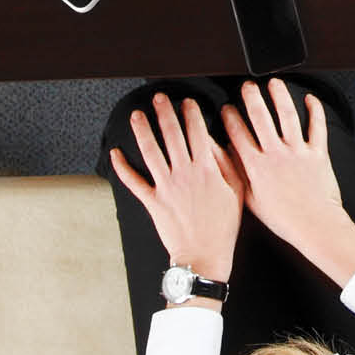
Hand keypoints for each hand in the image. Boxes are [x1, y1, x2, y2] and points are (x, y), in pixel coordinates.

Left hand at [108, 95, 245, 282]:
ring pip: (150, 152)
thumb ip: (227, 163)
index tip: (187, 102)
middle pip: (171, 135)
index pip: (197, 132)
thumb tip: (216, 142)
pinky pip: (133, 182)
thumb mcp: (238, 192)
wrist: (204, 256)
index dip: (191, 113)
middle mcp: (184, 174)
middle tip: (159, 98)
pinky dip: (122, 168)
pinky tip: (116, 154)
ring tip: (138, 115)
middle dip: (164, 112)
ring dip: (142, 130)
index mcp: (206, 170)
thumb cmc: (222, 227)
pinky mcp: (152, 201)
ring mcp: (166, 187)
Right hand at [222, 81, 354, 285]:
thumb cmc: (284, 219)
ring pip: (287, 116)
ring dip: (279, 96)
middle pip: (260, 118)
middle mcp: (276, 155)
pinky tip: (309, 98)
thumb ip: (237, 176)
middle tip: (246, 86)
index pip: (238, 135)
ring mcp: (298, 152)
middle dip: (251, 98)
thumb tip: (225, 157)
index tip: (226, 108)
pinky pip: (317, 126)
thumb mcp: (252, 201)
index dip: (230, 118)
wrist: (315, 226)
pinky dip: (314, 110)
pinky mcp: (318, 153)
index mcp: (257, 167)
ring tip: (273, 83)